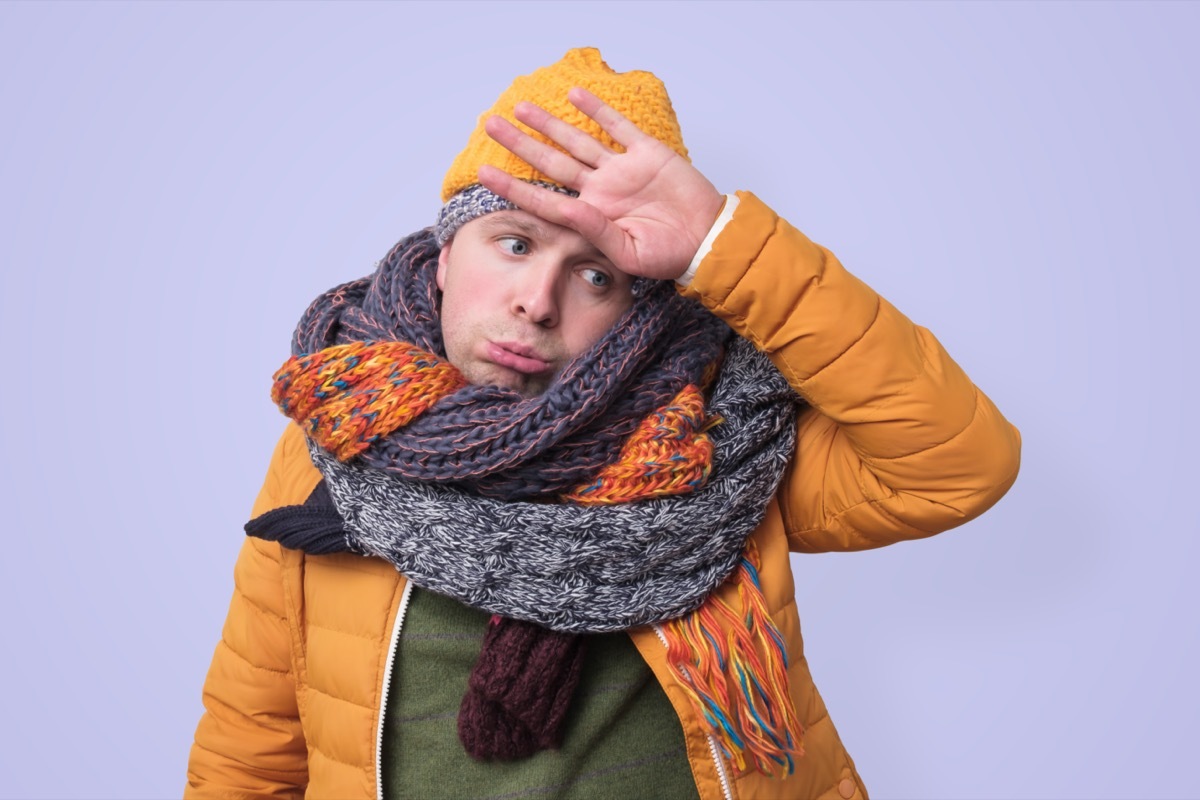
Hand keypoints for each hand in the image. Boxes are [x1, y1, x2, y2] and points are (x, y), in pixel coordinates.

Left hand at [477, 87, 724, 281]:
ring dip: (549, 124)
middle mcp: (600, 190)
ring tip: (520, 108)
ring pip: (577, 141)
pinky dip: (597, 110)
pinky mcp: (647, 153)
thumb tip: (566, 208)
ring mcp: (621, 169)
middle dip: (520, 145)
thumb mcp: (628, 253)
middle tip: (490, 126)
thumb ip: (595, 230)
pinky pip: (617, 126)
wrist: (709, 240)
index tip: (483, 174)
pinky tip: (574, 96)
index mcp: (592, 216)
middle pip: (551, 163)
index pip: (543, 199)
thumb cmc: (669, 255)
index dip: (513, 186)